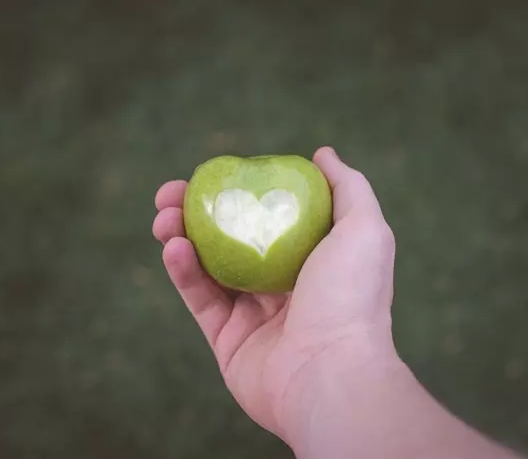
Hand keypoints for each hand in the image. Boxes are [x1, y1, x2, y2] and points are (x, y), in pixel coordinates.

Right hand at [152, 147, 401, 443]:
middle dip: (198, 212)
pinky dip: (183, 271)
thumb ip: (347, 187)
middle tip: (171, 194)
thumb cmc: (350, 297)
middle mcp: (283, 284)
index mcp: (313, 258)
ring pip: (209, 267)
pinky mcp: (228, 340)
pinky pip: (201, 299)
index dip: (239, 191)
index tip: (215, 173)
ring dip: (181, 236)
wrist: (330, 374)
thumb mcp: (363, 228)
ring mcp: (254, 314)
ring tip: (163, 216)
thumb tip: (322, 154)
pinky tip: (173, 247)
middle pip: (232, 238)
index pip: (268, 216)